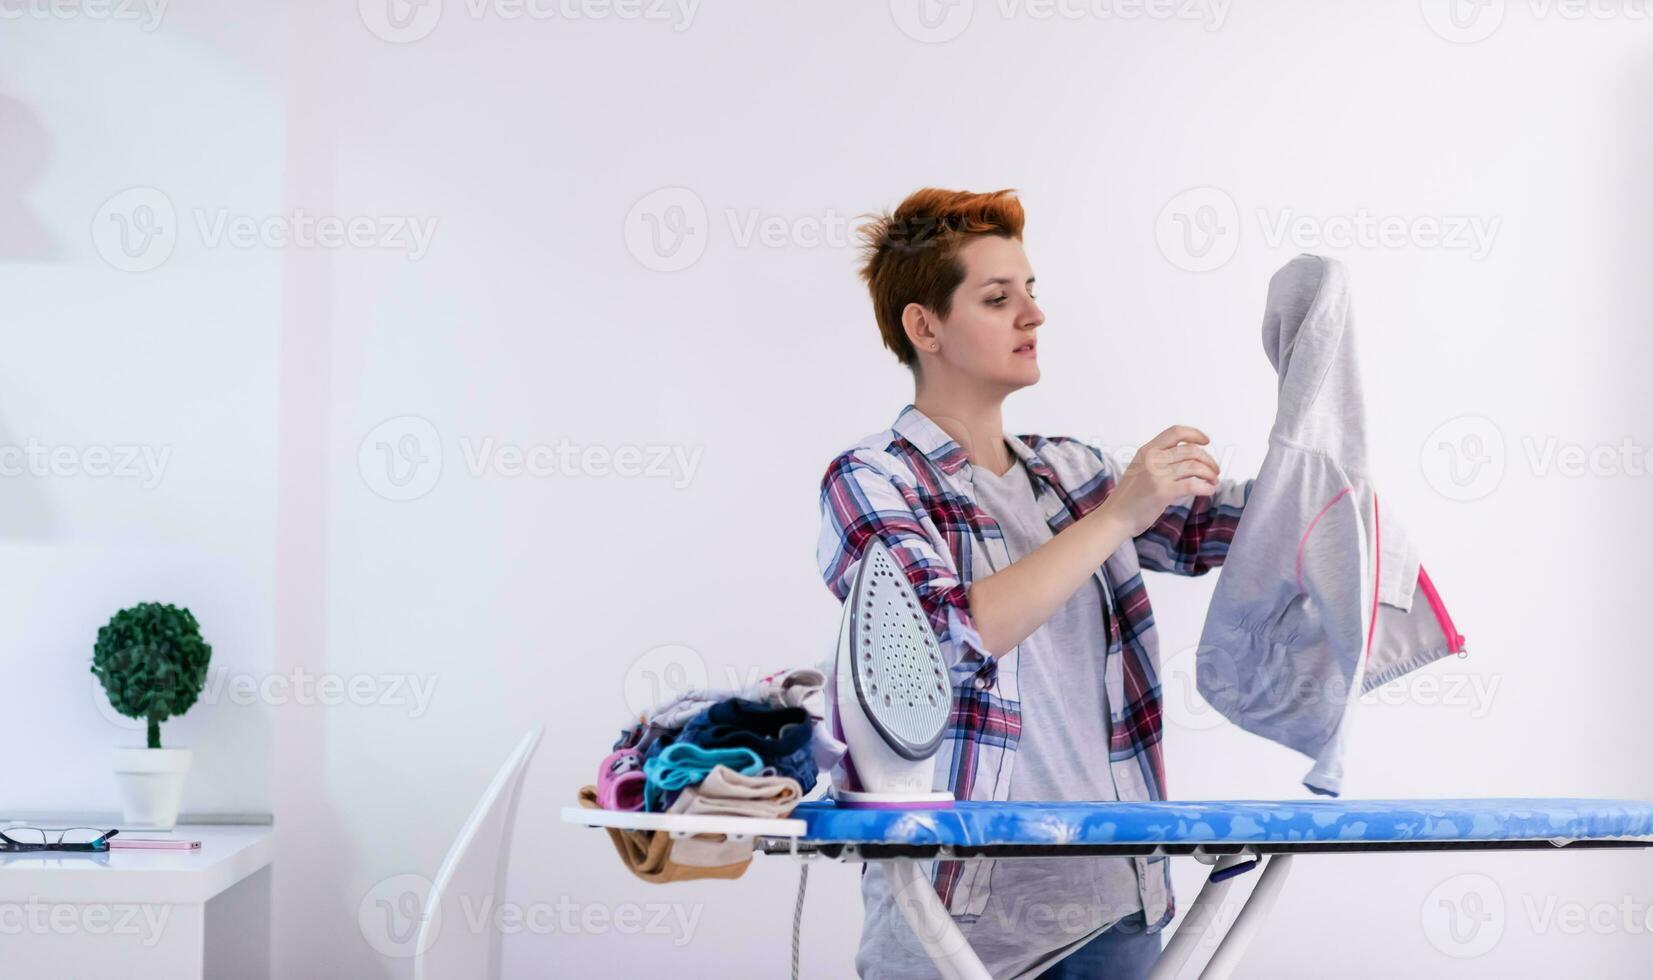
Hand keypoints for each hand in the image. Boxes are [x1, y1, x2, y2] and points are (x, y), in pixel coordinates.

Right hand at [1103, 425, 1219, 536]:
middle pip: (1191, 450)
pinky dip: (1206, 487)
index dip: (1195, 434)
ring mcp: (1157, 475)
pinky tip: (1209, 491)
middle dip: (1208, 460)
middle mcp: (1152, 459)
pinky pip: (1193, 485)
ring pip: (1194, 467)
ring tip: (1213, 482)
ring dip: (1210, 474)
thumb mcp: (1140, 469)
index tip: (1206, 441)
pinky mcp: (1163, 492)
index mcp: (1146, 450)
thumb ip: (1159, 461)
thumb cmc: (1129, 497)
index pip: (1175, 432)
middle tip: (1215, 470)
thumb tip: (1189, 457)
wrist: (1115, 517)